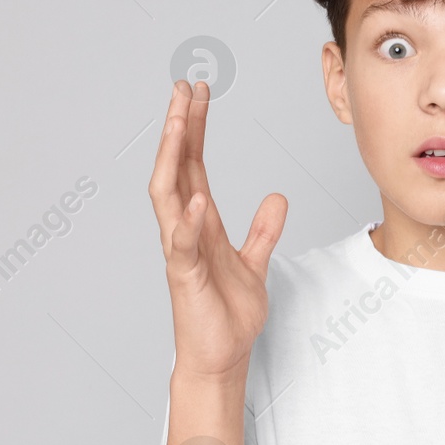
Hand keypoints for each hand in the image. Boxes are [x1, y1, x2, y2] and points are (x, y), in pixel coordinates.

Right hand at [149, 79, 287, 380]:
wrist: (221, 356)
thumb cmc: (228, 314)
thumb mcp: (255, 262)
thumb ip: (263, 230)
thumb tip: (277, 198)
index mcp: (200, 222)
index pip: (193, 164)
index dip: (195, 128)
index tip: (198, 93)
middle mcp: (184, 230)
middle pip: (175, 167)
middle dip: (179, 127)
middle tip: (183, 88)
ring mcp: (180, 252)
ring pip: (167, 195)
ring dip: (172, 157)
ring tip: (180, 121)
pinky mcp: (185, 278)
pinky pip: (182, 245)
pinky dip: (188, 221)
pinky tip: (197, 199)